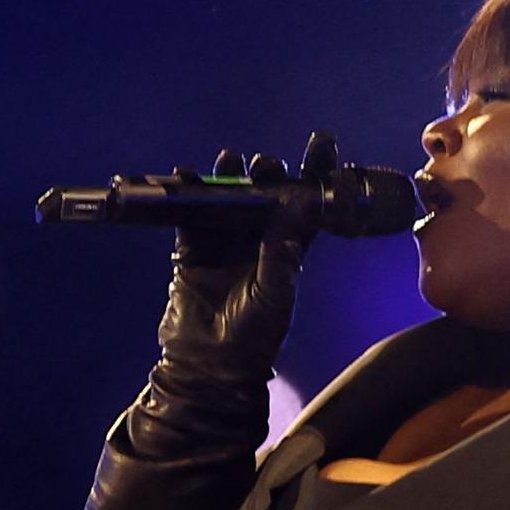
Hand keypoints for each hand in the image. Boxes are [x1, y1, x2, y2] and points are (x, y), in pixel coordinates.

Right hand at [126, 132, 334, 455]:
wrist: (210, 365)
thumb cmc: (254, 337)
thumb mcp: (274, 294)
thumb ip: (280, 255)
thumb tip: (292, 212)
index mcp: (288, 249)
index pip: (307, 204)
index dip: (316, 173)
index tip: (322, 144)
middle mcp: (259, 240)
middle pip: (267, 194)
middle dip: (268, 173)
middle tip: (266, 165)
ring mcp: (225, 241)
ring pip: (230, 198)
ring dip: (230, 177)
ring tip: (231, 160)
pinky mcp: (193, 249)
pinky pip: (190, 214)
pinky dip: (188, 194)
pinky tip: (187, 177)